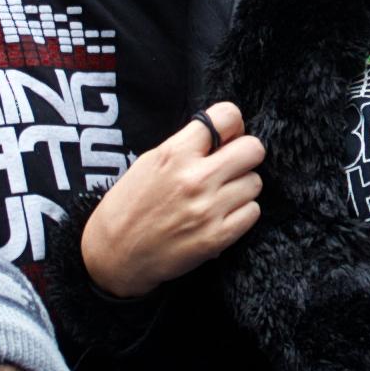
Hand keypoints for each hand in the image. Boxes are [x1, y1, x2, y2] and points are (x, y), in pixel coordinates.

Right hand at [82, 103, 264, 296]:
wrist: (115, 254)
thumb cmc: (129, 206)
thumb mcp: (150, 162)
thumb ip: (188, 147)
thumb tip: (226, 137)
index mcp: (175, 154)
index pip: (227, 116)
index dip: (232, 125)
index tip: (227, 137)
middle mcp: (195, 179)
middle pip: (253, 149)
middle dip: (245, 155)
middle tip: (230, 166)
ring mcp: (208, 209)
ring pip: (255, 182)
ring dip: (241, 187)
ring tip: (219, 195)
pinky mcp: (217, 237)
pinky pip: (253, 212)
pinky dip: (241, 212)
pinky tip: (221, 215)